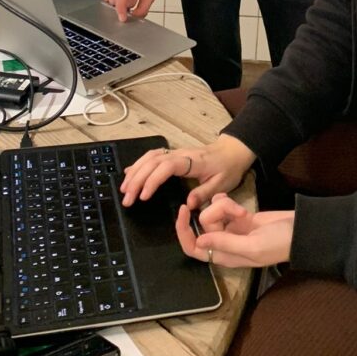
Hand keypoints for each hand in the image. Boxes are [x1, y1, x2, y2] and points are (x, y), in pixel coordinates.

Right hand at [120, 135, 254, 209]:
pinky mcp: (173, 154)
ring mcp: (175, 152)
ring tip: (124, 189)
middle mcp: (180, 154)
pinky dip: (139, 164)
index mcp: (192, 161)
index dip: (153, 180)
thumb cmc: (227, 168)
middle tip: (126, 199)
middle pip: (153, 162)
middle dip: (137, 179)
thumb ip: (205, 193)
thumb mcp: (222, 184)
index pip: (167, 167)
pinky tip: (129, 173)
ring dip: (135, 172)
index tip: (143, 196)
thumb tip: (189, 204)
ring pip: (149, 157)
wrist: (232, 151)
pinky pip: (152, 156)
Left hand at [177, 195, 293, 268]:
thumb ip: (225, 242)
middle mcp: (224, 243)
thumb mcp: (252, 246)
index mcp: (224, 256)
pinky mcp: (239, 217)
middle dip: (217, 213)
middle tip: (238, 212)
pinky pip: (223, 205)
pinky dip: (228, 201)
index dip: (183, 232)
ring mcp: (232, 229)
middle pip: (204, 223)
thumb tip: (199, 241)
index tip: (183, 211)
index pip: (193, 248)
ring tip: (243, 211)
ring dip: (227, 206)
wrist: (298, 230)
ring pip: (214, 211)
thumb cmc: (278, 243)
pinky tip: (238, 204)